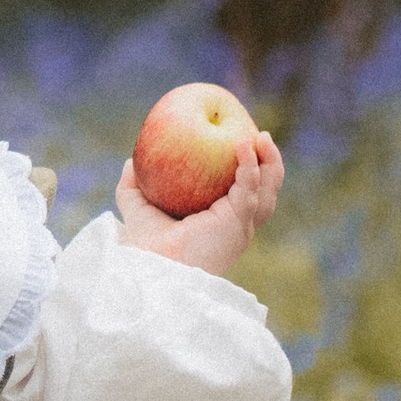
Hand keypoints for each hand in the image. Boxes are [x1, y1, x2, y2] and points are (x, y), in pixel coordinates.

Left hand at [114, 127, 282, 272]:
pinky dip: (249, 166)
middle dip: (268, 163)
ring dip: (269, 162)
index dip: (248, 169)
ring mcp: (239, 226)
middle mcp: (234, 226)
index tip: (241, 141)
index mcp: (218, 223)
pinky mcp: (237, 223)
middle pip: (264, 192)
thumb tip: (131, 162)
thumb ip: (133, 185)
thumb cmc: (145, 245)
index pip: (242, 194)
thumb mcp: (136, 207)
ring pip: (266, 191)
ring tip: (261, 137)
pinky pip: (249, 189)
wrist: (152, 264)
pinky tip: (242, 144)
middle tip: (260, 136)